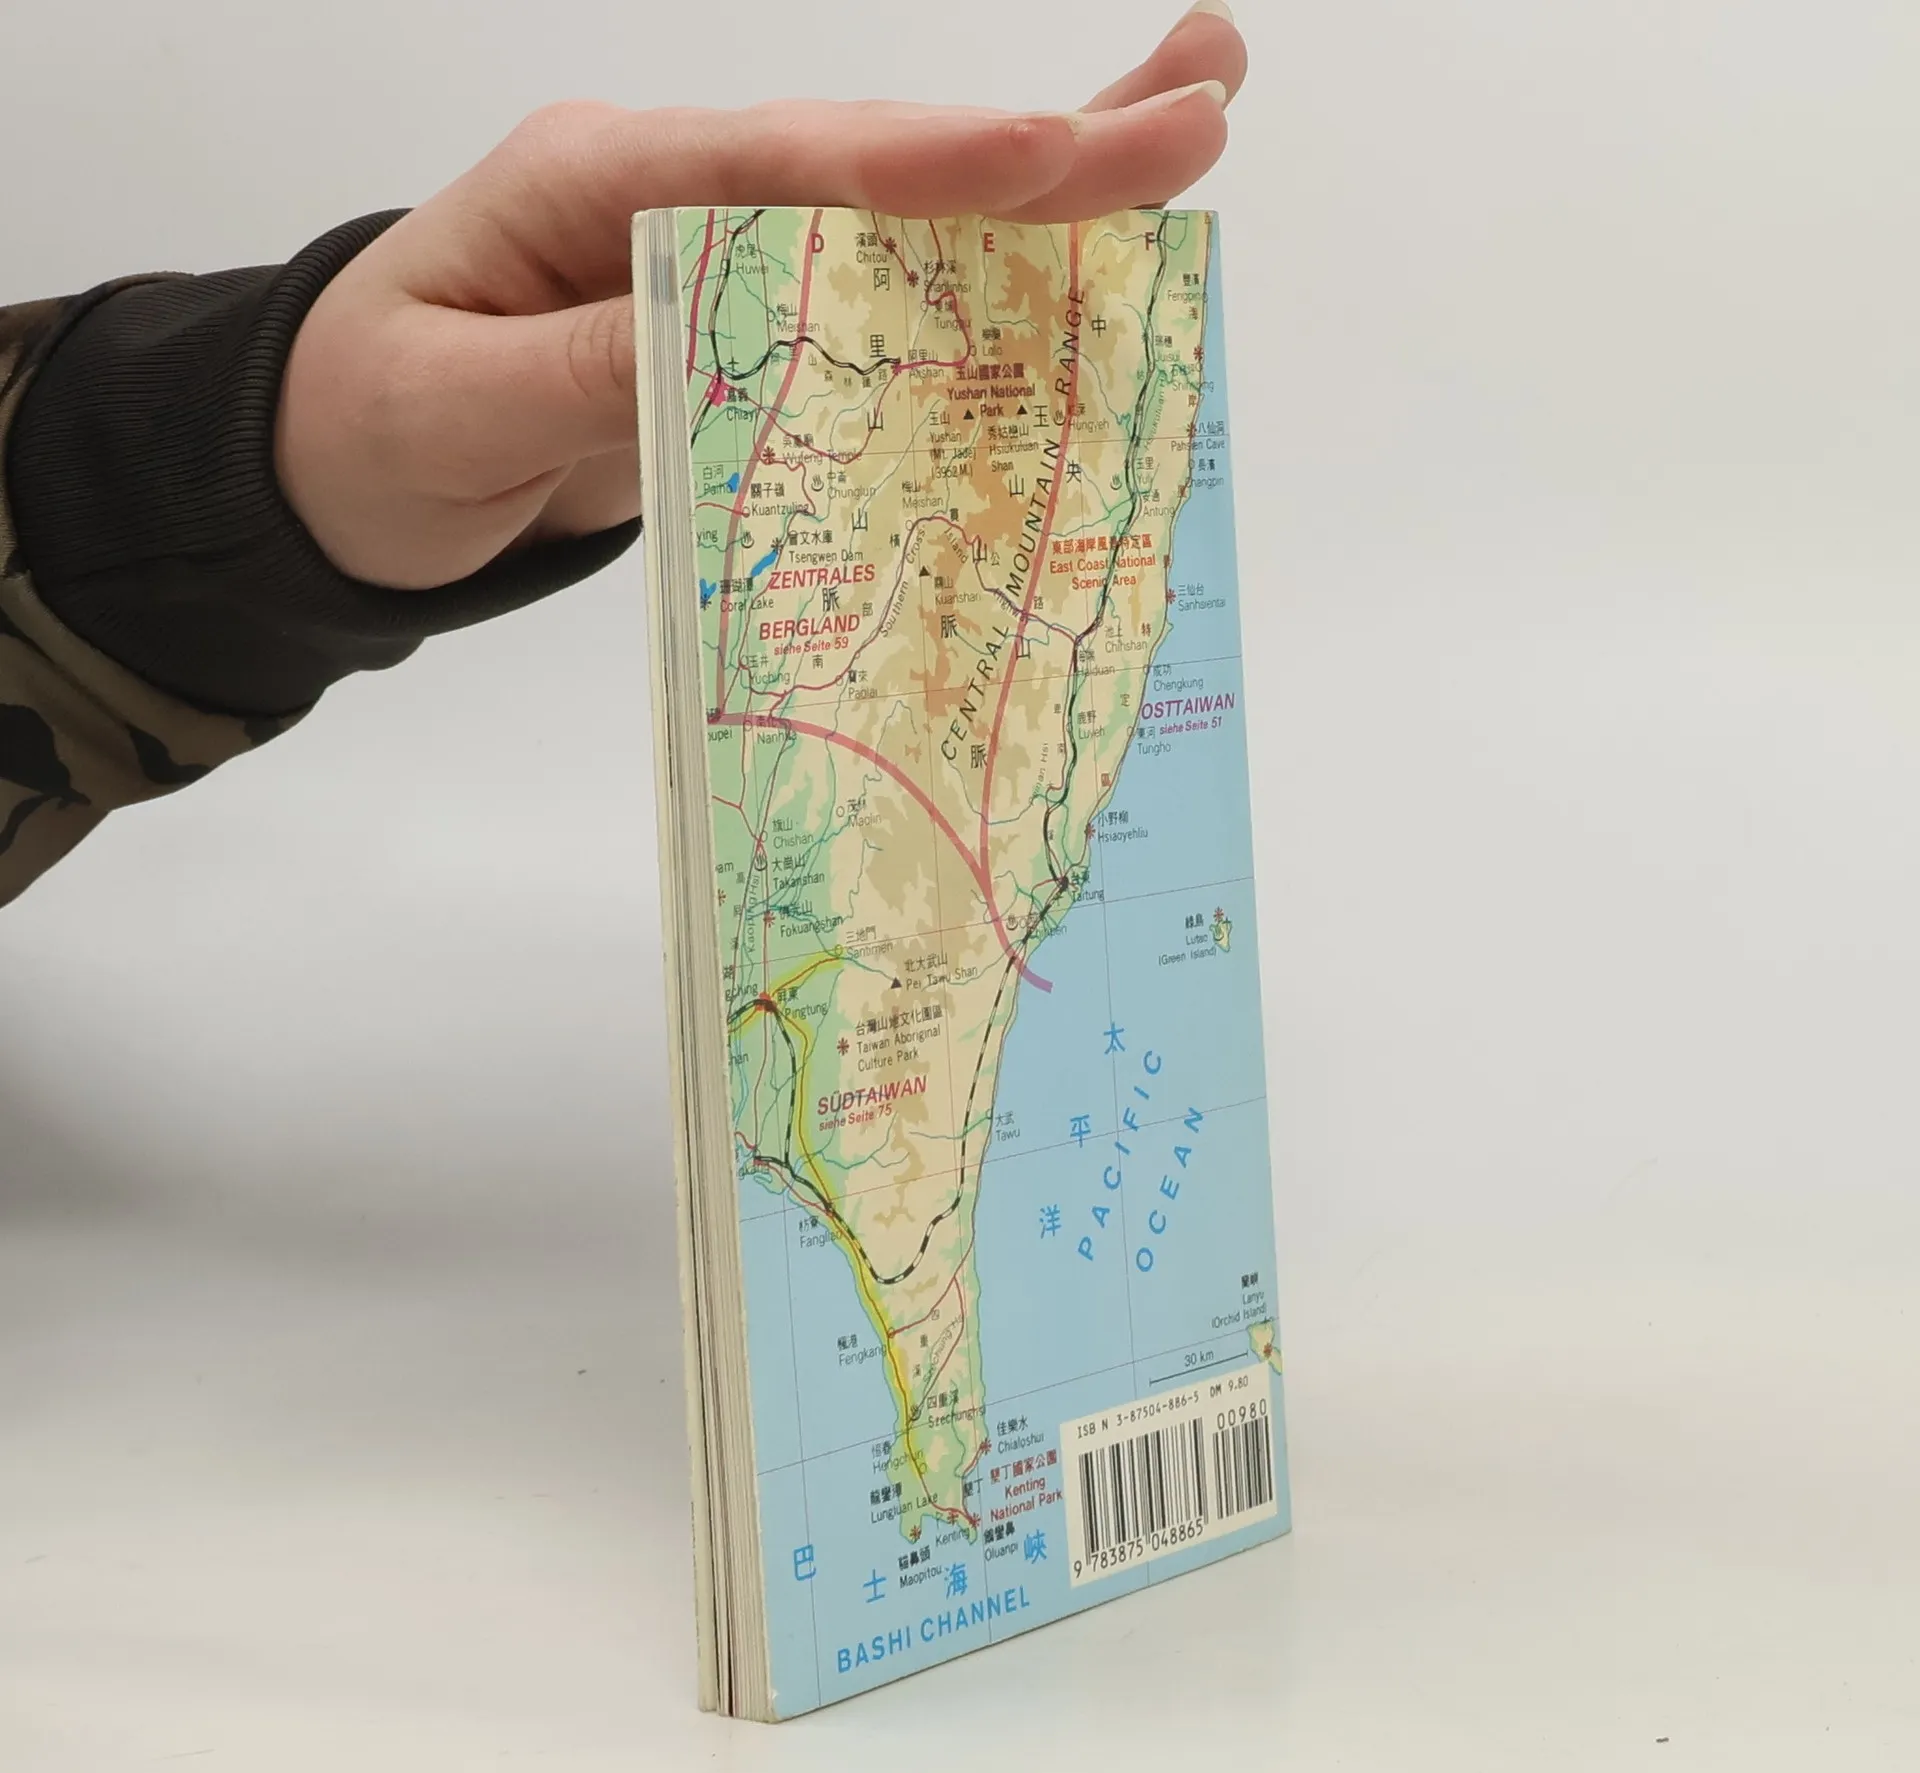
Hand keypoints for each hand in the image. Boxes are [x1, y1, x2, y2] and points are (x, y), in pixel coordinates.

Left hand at [275, 2, 1245, 590]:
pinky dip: (986, 272)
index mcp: (597, 183)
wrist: (337, 466)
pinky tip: (1083, 250)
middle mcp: (679, 192)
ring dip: (1047, 178)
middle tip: (1198, 109)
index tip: (1047, 156)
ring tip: (1189, 129)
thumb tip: (726, 342)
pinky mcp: (749, 320)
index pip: (779, 165)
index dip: (920, 167)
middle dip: (1041, 146)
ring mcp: (722, 250)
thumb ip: (578, 373)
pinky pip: (882, 290)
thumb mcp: (447, 411)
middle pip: (876, 162)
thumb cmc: (368, 428)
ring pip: (902, 209)